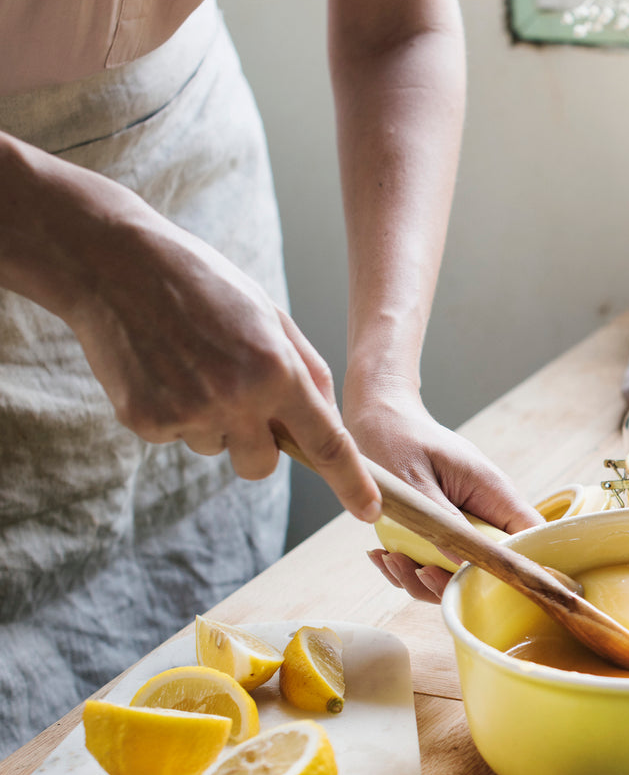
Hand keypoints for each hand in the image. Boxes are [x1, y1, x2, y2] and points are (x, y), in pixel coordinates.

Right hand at [68, 216, 379, 520]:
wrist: (114, 264)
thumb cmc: (203, 285)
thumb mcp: (271, 315)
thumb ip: (307, 370)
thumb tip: (327, 420)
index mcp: (276, 370)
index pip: (326, 443)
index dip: (351, 483)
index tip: (368, 509)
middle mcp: (235, 398)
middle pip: (263, 466)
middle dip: (260, 448)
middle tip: (240, 400)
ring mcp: (187, 413)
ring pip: (218, 449)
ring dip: (213, 422)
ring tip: (192, 366)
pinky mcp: (145, 421)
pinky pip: (177, 436)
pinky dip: (175, 412)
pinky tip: (163, 369)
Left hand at [346, 387, 541, 601]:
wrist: (378, 416)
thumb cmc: (397, 436)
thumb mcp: (413, 479)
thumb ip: (440, 520)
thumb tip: (462, 563)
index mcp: (492, 491)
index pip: (531, 536)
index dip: (522, 567)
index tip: (486, 587)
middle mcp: (484, 510)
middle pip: (495, 563)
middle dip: (456, 580)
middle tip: (419, 573)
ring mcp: (463, 522)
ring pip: (462, 570)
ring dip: (426, 578)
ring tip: (392, 562)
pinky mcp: (442, 529)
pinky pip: (437, 561)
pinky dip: (410, 569)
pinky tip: (384, 556)